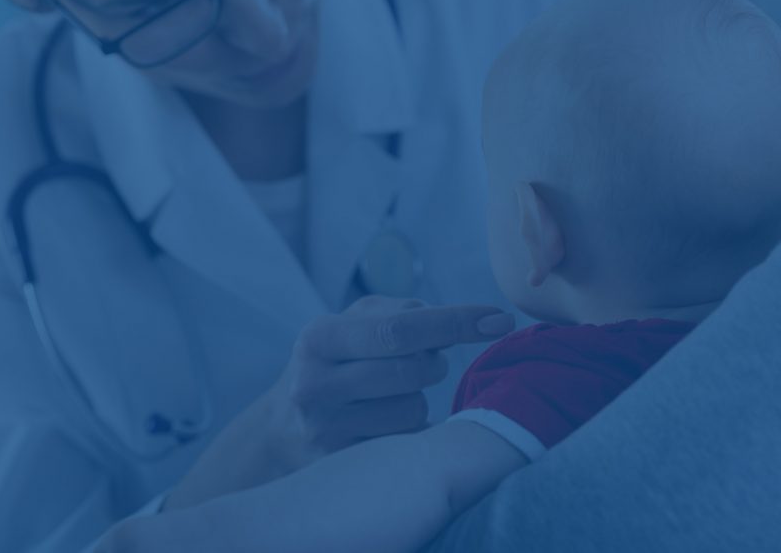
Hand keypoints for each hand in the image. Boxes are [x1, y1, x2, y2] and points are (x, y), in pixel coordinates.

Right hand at [161, 297, 513, 510]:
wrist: (279, 429)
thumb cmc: (332, 364)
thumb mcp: (350, 327)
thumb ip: (400, 314)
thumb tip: (457, 324)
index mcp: (321, 337)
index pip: (400, 328)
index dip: (456, 322)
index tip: (500, 319)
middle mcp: (316, 383)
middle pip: (412, 370)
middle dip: (434, 363)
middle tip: (423, 361)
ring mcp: (326, 429)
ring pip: (413, 410)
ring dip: (418, 399)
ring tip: (390, 395)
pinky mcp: (340, 465)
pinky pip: (405, 444)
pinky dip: (409, 430)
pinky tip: (383, 422)